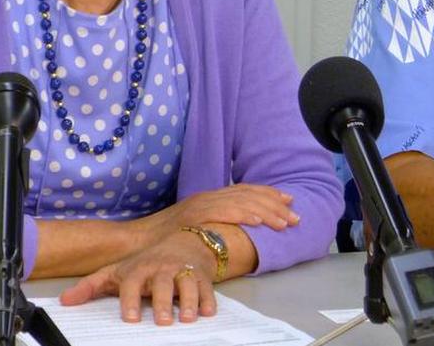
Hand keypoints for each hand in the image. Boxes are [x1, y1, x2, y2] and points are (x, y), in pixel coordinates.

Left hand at [60, 228, 217, 324]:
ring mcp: (183, 272)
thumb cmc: (147, 263)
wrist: (184, 242)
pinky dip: (209, 300)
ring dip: (189, 301)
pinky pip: (207, 288)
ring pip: (187, 285)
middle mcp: (162, 269)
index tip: (130, 318)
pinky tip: (208, 312)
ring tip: (188, 318)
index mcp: (139, 269)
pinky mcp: (202, 276)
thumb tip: (65, 301)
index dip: (130, 300)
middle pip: (162, 284)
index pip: (132, 283)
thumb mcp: (117, 271)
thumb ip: (91, 286)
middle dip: (163, 302)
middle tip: (163, 322)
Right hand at [133, 184, 297, 246]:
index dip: (269, 194)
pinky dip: (244, 216)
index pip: (245, 191)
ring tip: (285, 222)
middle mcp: (208, 197)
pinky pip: (224, 213)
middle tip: (296, 215)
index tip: (289, 200)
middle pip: (249, 195)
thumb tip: (235, 230)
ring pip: (242, 203)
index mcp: (210, 197)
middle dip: (275, 204)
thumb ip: (213, 223)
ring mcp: (201, 204)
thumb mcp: (193, 226)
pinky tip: (259, 223)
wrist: (137, 240)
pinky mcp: (194, 215)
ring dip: (267, 212)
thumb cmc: (164, 238)